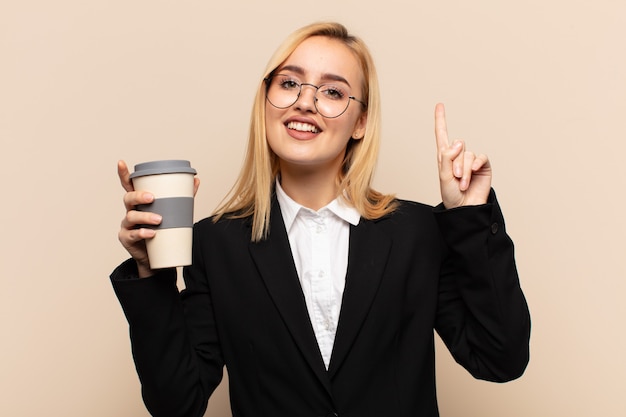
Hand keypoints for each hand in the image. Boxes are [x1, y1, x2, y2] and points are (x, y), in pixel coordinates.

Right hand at [116, 160, 199, 276]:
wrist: (156, 257)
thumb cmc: (163, 230)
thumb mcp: (172, 213)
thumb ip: (182, 197)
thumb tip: (196, 180)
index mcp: (139, 202)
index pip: (129, 185)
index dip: (123, 174)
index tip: (121, 162)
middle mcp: (130, 211)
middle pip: (128, 198)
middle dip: (138, 196)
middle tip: (152, 198)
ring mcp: (127, 225)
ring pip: (131, 216)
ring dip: (145, 216)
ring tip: (159, 220)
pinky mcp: (127, 239)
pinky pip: (132, 234)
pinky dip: (142, 233)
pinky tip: (151, 233)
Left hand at [435, 103, 491, 208]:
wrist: (466, 208)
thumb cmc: (451, 195)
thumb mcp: (444, 177)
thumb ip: (447, 157)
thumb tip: (458, 141)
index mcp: (444, 157)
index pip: (442, 135)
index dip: (441, 120)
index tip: (439, 105)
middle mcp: (458, 156)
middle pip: (457, 147)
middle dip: (455, 164)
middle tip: (455, 178)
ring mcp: (471, 160)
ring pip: (467, 154)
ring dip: (464, 170)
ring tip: (462, 183)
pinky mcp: (483, 165)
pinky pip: (480, 157)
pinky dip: (475, 165)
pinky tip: (473, 173)